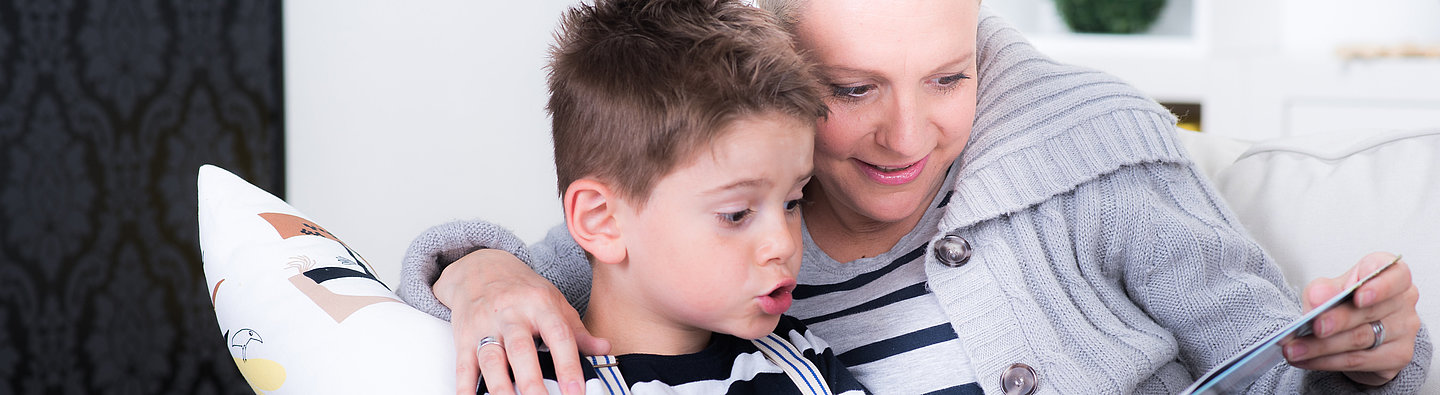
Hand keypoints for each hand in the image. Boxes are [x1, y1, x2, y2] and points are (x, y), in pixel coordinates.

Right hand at [435, 249, 609, 394]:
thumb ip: (578, 331)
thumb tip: (605, 349)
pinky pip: (463, 365)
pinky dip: (465, 387)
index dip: (568, 365)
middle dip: (532, 382)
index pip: (558, 335)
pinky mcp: (463, 337)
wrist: (480, 267)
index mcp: (540, 305)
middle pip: (521, 350)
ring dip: (500, 387)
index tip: (575, 391)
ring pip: (491, 359)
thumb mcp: (555, 302)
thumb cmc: (523, 289)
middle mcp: (511, 314)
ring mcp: (485, 325)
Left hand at [1283, 252, 1419, 385]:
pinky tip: (1306, 360)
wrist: (1356, 335)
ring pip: (1359, 338)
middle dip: (1337, 320)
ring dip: (1321, 346)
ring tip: (1294, 349)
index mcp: (1393, 275)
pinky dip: (1326, 361)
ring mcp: (1404, 331)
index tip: (1358, 295)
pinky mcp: (1397, 357)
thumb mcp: (1330, 289)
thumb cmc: (1346, 303)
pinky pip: (1357, 361)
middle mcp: (1403, 302)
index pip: (1395, 275)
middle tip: (1313, 326)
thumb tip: (1319, 298)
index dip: (1379, 286)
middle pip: (1369, 311)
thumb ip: (1323, 290)